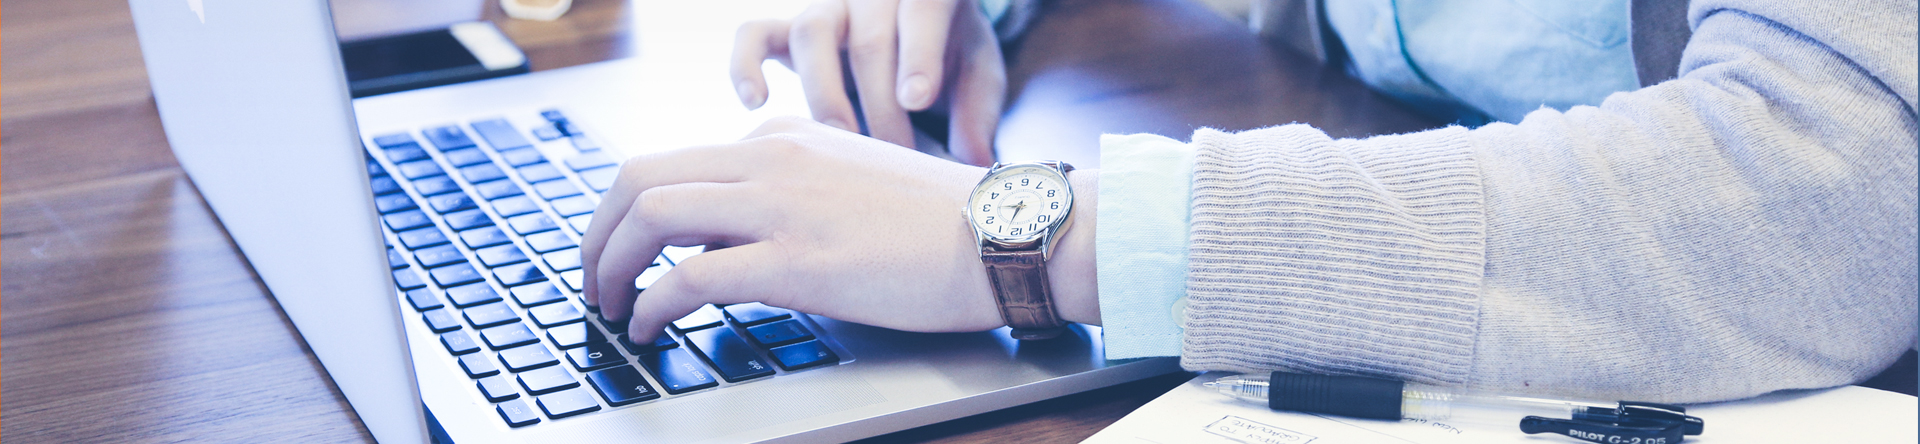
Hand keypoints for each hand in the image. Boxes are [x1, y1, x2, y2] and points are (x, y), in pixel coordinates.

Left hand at [579, 117, 1098, 341]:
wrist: (1004, 234)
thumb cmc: (942, 223)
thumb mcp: (851, 182)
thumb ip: (791, 195)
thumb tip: (730, 241)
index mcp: (785, 138)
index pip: (677, 162)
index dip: (631, 213)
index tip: (623, 251)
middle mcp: (771, 158)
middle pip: (640, 177)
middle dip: (598, 232)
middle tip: (591, 278)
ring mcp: (781, 206)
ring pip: (651, 215)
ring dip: (609, 265)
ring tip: (607, 305)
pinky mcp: (796, 261)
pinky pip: (689, 276)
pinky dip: (651, 305)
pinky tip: (649, 329)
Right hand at [730, 0, 1006, 165]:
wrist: (915, 32)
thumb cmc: (948, 56)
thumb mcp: (976, 75)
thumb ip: (977, 112)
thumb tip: (975, 163)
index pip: (922, 8)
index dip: (919, 53)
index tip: (917, 100)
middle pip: (869, 40)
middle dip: (882, 104)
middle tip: (895, 155)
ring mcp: (827, 10)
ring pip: (811, 34)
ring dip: (826, 94)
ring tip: (841, 144)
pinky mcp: (787, 31)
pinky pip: (754, 35)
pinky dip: (746, 65)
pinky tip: (756, 103)